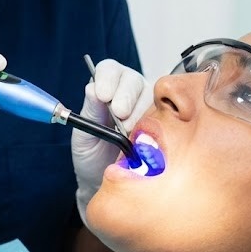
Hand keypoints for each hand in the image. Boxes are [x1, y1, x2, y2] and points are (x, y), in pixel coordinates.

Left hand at [71, 59, 152, 221]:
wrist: (106, 182)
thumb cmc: (92, 155)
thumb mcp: (84, 135)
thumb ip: (90, 112)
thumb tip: (92, 89)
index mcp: (107, 87)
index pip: (109, 70)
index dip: (107, 78)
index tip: (102, 95)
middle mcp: (129, 92)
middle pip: (132, 80)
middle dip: (125, 96)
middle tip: (118, 115)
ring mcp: (148, 107)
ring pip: (150, 97)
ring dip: (140, 113)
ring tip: (129, 132)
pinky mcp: (164, 123)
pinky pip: (167, 116)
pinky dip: (157, 125)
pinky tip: (147, 138)